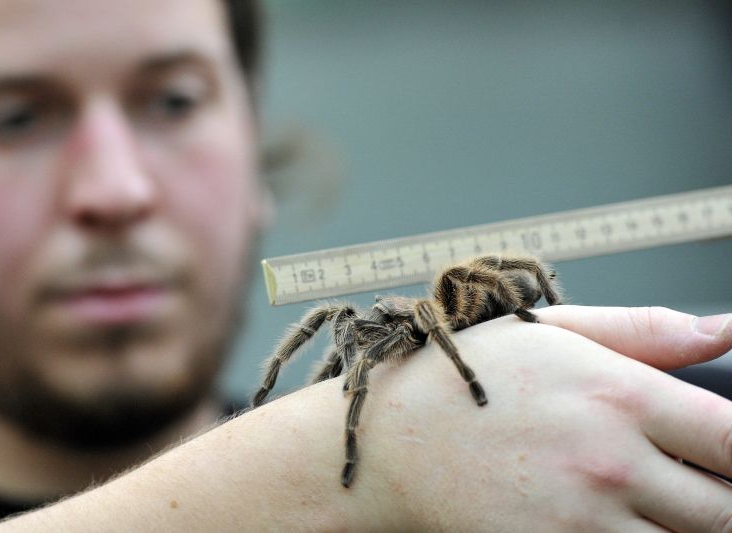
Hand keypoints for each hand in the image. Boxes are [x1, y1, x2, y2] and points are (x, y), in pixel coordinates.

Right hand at [356, 313, 731, 530]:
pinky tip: (620, 521)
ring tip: (660, 503)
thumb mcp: (550, 333)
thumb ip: (645, 330)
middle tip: (703, 486)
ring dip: (686, 528)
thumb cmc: (466, 378)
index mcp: (616, 395)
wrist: (387, 443)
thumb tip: (727, 328)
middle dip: (728, 502)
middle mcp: (608, 463)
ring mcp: (581, 521)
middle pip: (727, 512)